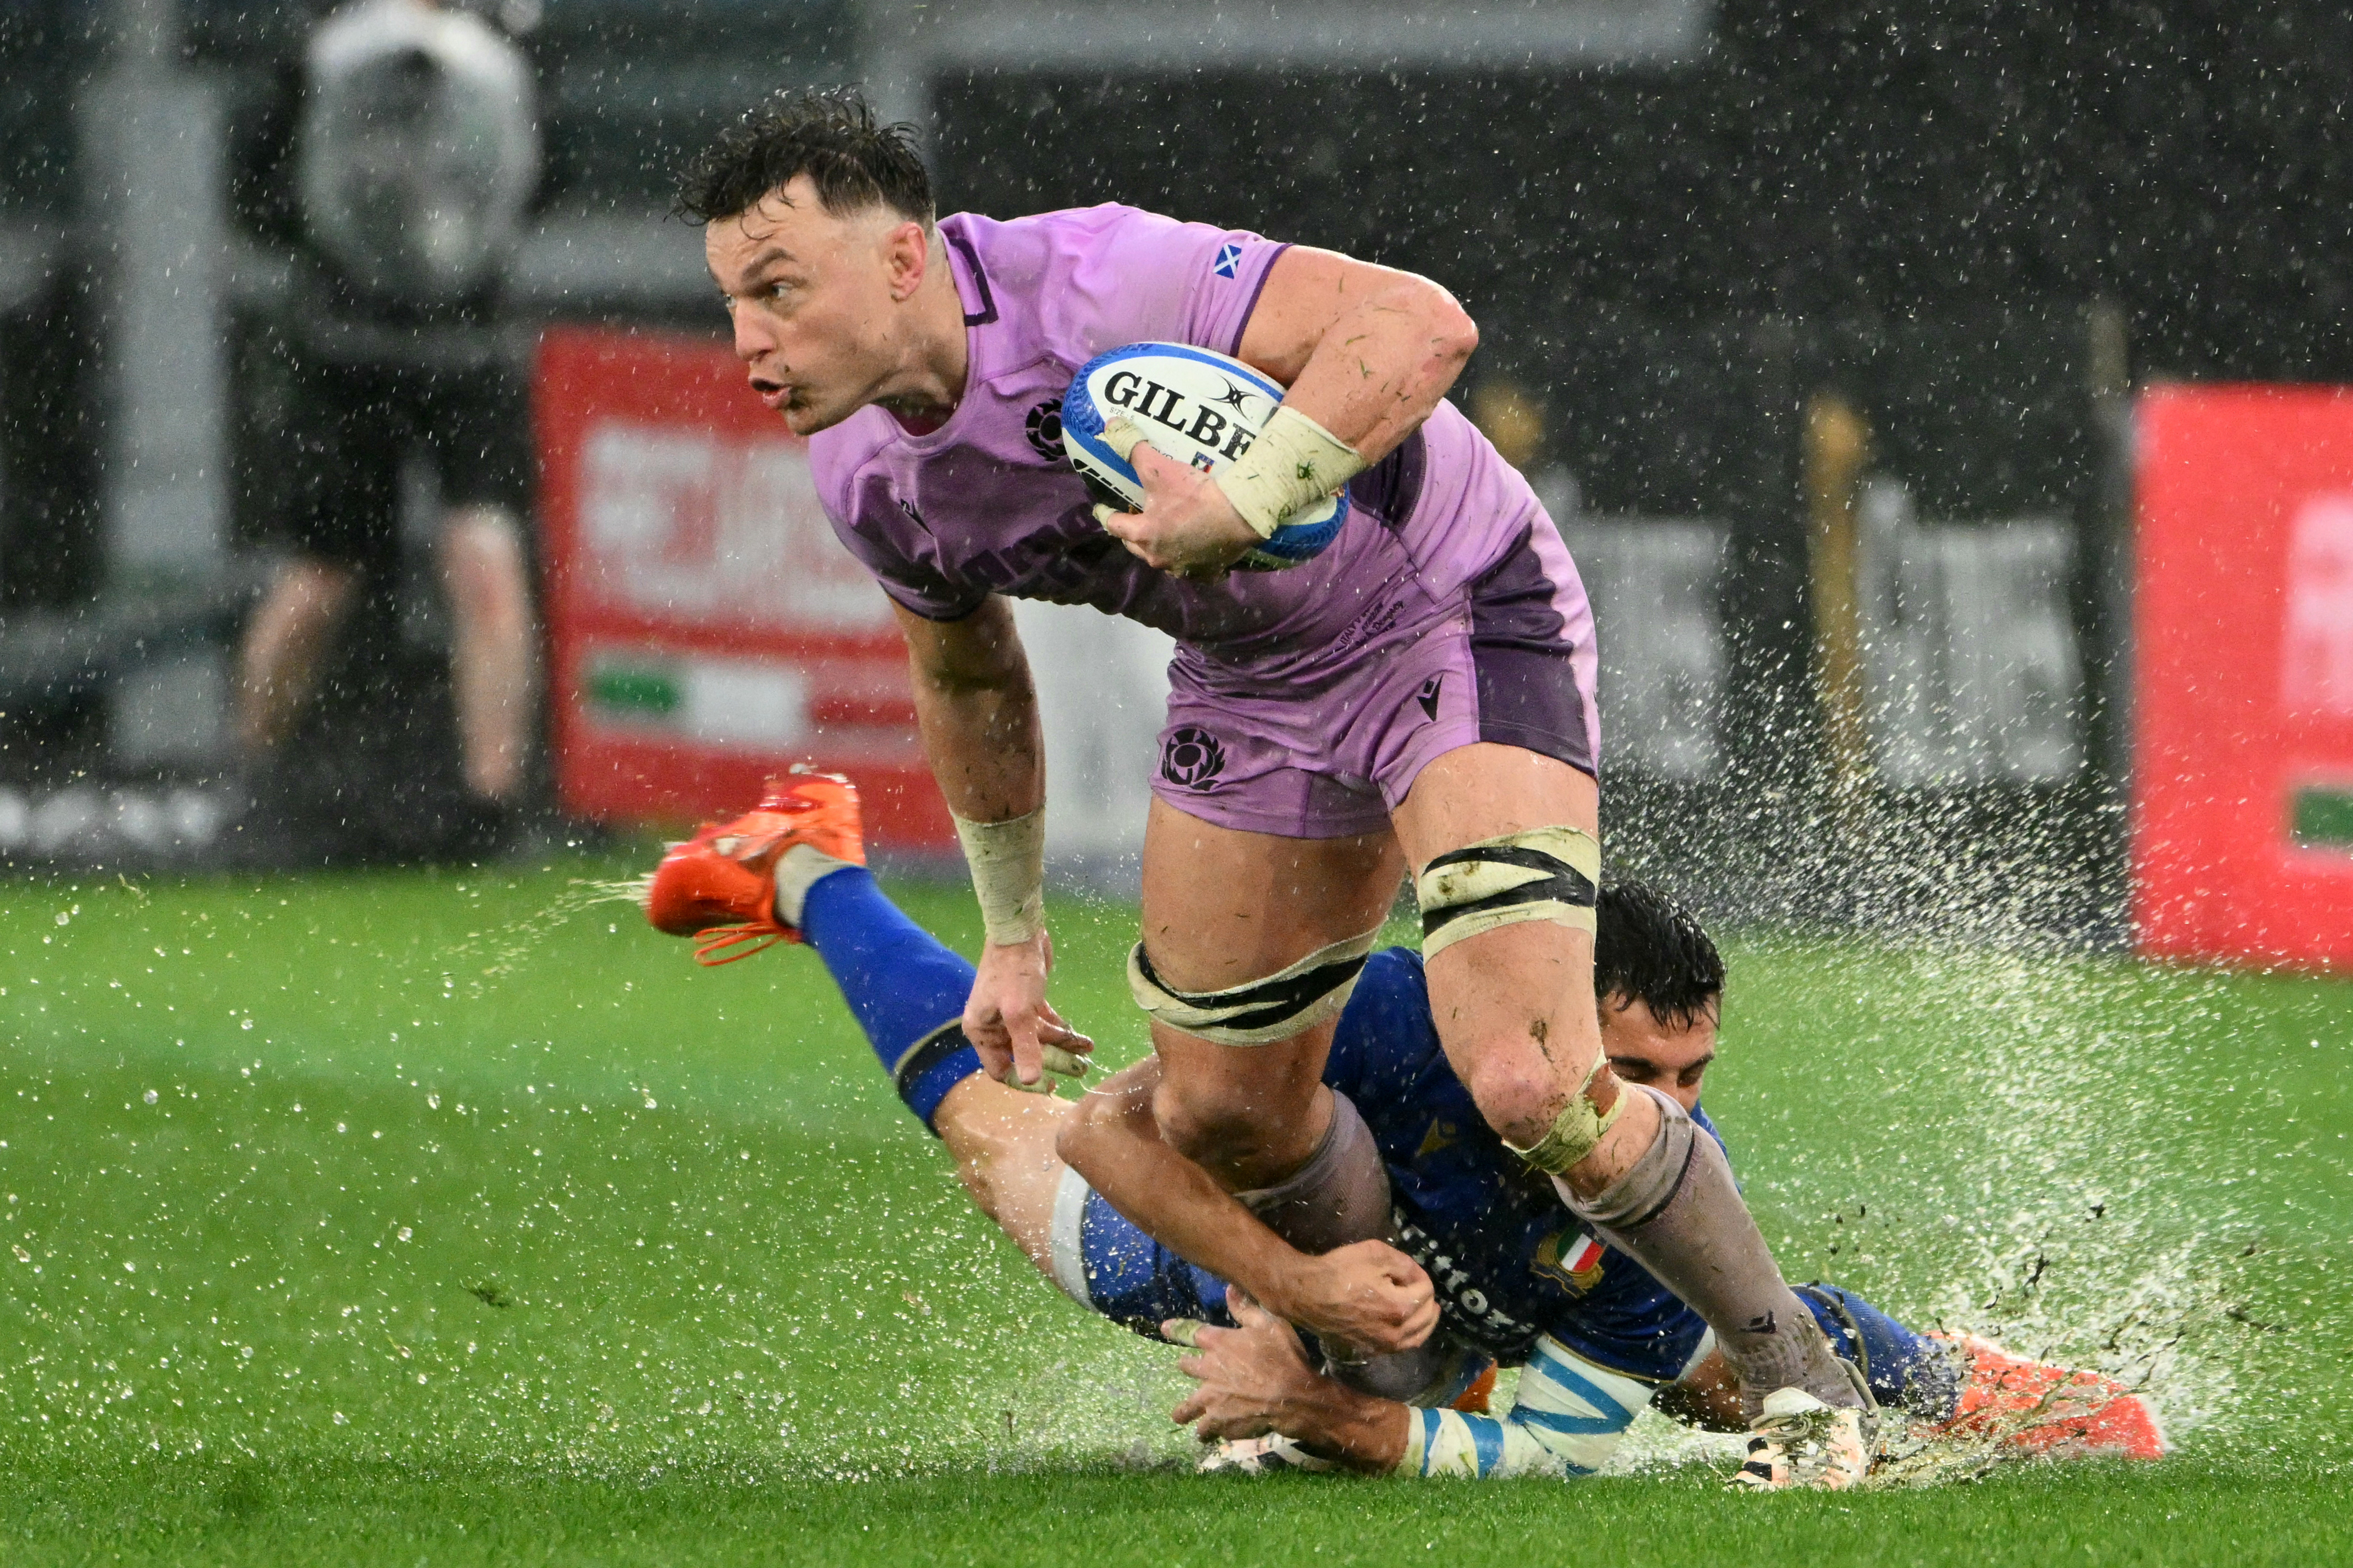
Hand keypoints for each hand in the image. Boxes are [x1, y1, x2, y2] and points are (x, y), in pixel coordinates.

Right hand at [962, 930, 1093, 1088]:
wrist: (1020, 932)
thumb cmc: (1013, 972)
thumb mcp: (1019, 1013)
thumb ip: (1026, 1047)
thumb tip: (1031, 1081)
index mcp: (981, 1031)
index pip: (1000, 1069)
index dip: (1023, 1081)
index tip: (1050, 1086)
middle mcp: (994, 1026)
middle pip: (1024, 1055)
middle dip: (1052, 1062)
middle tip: (1080, 1070)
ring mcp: (1012, 1015)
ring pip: (1039, 1039)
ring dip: (1063, 1046)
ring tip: (1088, 1052)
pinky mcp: (1028, 1003)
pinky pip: (1046, 1024)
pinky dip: (1063, 1031)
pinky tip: (1083, 1039)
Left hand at [1092, 418, 1259, 578]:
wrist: (1240, 516)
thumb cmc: (1195, 495)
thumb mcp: (1160, 469)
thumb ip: (1134, 449)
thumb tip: (1111, 427)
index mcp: (1143, 535)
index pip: (1114, 525)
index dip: (1106, 514)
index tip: (1103, 509)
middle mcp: (1157, 557)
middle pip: (1135, 546)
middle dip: (1133, 534)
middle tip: (1136, 518)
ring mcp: (1182, 568)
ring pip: (1162, 558)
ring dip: (1160, 546)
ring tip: (1166, 531)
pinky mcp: (1206, 573)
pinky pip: (1193, 568)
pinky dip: (1190, 558)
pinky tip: (1196, 547)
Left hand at [1168, 1288, 1332, 1441]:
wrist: (1294, 1398)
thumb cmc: (1284, 1357)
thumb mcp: (1270, 1324)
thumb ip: (1246, 1309)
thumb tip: (1229, 1288)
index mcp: (1217, 1342)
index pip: (1188, 1331)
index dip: (1175, 1329)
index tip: (1164, 1328)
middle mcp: (1206, 1370)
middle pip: (1184, 1366)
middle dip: (1187, 1366)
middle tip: (1189, 1369)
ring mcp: (1210, 1399)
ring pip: (1185, 1408)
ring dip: (1184, 1410)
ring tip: (1182, 1415)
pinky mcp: (1217, 1423)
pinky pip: (1204, 1430)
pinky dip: (1208, 1431)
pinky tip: (1213, 1432)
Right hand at [1265, 1239, 1438, 1358]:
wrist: (1306, 1294)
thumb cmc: (1338, 1271)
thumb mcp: (1374, 1254)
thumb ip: (1403, 1263)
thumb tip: (1415, 1275)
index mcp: (1399, 1307)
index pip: (1426, 1291)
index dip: (1420, 1275)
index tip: (1409, 1268)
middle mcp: (1395, 1332)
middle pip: (1426, 1316)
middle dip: (1428, 1299)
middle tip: (1421, 1287)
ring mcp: (1382, 1345)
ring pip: (1417, 1338)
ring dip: (1426, 1322)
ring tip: (1429, 1310)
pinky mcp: (1370, 1350)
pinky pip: (1401, 1347)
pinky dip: (1411, 1336)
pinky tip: (1409, 1327)